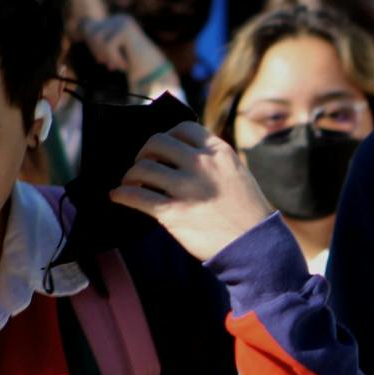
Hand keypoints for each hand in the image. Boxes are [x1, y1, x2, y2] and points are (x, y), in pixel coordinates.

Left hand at [79, 14, 179, 94]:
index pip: (89, 28)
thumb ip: (98, 41)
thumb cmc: (133, 64)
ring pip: (97, 39)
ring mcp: (123, 22)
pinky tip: (125, 66)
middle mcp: (119, 18)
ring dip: (106, 56)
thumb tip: (79, 28)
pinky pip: (108, 46)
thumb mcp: (111, 51)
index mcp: (115, 20)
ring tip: (117, 65)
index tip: (102, 60)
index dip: (92, 45)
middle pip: (91, 32)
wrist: (154, 73)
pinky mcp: (125, 30)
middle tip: (110, 65)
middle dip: (97, 51)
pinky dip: (114, 59)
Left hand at [108, 122, 275, 260]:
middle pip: (157, 143)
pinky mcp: (174, 213)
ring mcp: (187, 188)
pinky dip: (122, 194)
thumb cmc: (247, 212)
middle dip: (144, 152)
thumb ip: (212, 161)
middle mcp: (202, 165)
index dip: (167, 135)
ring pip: (143, 168)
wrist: (255, 246)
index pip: (184, 128)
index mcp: (219, 153)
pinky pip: (137, 197)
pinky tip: (118, 196)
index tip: (161, 148)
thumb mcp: (237, 174)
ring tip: (129, 182)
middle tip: (142, 164)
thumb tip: (179, 157)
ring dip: (130, 174)